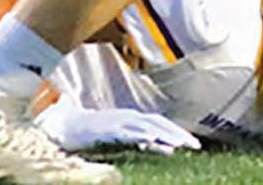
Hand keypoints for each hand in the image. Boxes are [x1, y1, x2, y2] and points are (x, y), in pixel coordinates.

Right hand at [34, 102, 200, 155]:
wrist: (66, 125)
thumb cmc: (94, 131)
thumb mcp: (120, 134)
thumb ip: (137, 137)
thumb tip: (153, 142)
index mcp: (134, 118)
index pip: (161, 124)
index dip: (178, 132)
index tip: (194, 143)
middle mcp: (129, 117)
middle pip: (159, 124)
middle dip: (178, 134)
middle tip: (196, 146)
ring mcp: (118, 122)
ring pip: (145, 127)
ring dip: (163, 135)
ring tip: (179, 145)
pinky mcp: (106, 128)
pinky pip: (125, 132)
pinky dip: (138, 135)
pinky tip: (149, 140)